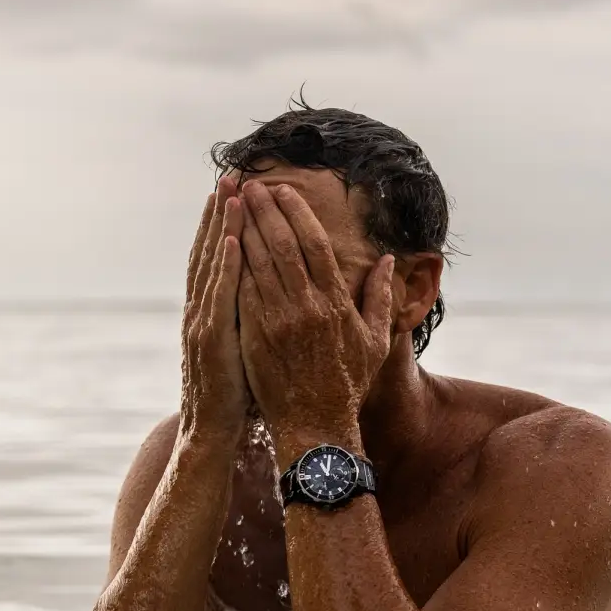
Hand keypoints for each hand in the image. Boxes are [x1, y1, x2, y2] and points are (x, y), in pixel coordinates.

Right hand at [180, 176, 249, 443]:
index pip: (216, 259)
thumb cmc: (234, 395)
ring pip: (211, 266)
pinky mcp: (212, 340)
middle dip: (219, 214)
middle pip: (208, 252)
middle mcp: (201, 311)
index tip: (235, 192)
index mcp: (211, 312)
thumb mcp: (244, 349)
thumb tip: (270, 293)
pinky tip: (230, 240)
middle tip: (229, 176)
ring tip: (229, 193)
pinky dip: (223, 266)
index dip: (223, 224)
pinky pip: (219, 297)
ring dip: (219, 227)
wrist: (211, 432)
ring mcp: (203, 323)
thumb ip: (251, 317)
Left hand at [237, 180, 394, 455]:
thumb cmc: (347, 385)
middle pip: (283, 246)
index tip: (283, 191)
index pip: (315, 245)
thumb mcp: (376, 341)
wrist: (315, 425)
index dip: (297, 213)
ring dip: (244, 230)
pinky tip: (222, 245)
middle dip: (265, 211)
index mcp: (336, 303)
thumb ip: (381, 298)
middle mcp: (307, 307)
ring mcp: (278, 323)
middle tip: (250, 185)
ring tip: (232, 204)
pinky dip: (233, 267)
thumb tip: (387, 261)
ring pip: (258, 265)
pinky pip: (242, 294)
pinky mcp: (255, 338)